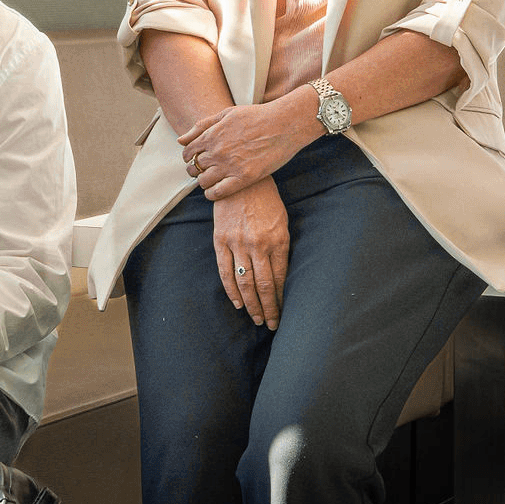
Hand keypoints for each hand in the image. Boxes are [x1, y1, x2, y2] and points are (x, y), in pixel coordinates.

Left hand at [182, 95, 313, 201]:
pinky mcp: (244, 178)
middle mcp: (217, 152)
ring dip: (203, 182)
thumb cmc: (258, 116)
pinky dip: (212, 194)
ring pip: (203, 182)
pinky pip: (218, 192)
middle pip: (194, 168)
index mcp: (211, 135)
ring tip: (210, 181)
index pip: (188, 152)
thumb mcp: (227, 113)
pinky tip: (215, 192)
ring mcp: (229, 166)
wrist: (285, 124)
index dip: (189, 157)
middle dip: (195, 170)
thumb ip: (202, 126)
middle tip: (202, 171)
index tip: (195, 159)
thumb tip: (181, 140)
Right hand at [214, 181, 290, 326]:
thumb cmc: (267, 201)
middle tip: (271, 324)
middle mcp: (258, 244)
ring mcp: (238, 243)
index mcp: (278, 240)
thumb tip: (281, 277)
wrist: (241, 178)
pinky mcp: (221, 240)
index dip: (281, 299)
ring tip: (257, 319)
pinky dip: (231, 290)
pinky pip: (225, 271)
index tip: (283, 314)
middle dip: (268, 308)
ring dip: (251, 305)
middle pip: (263, 286)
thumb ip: (282, 248)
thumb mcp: (283, 222)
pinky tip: (238, 303)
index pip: (279, 279)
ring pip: (244, 282)